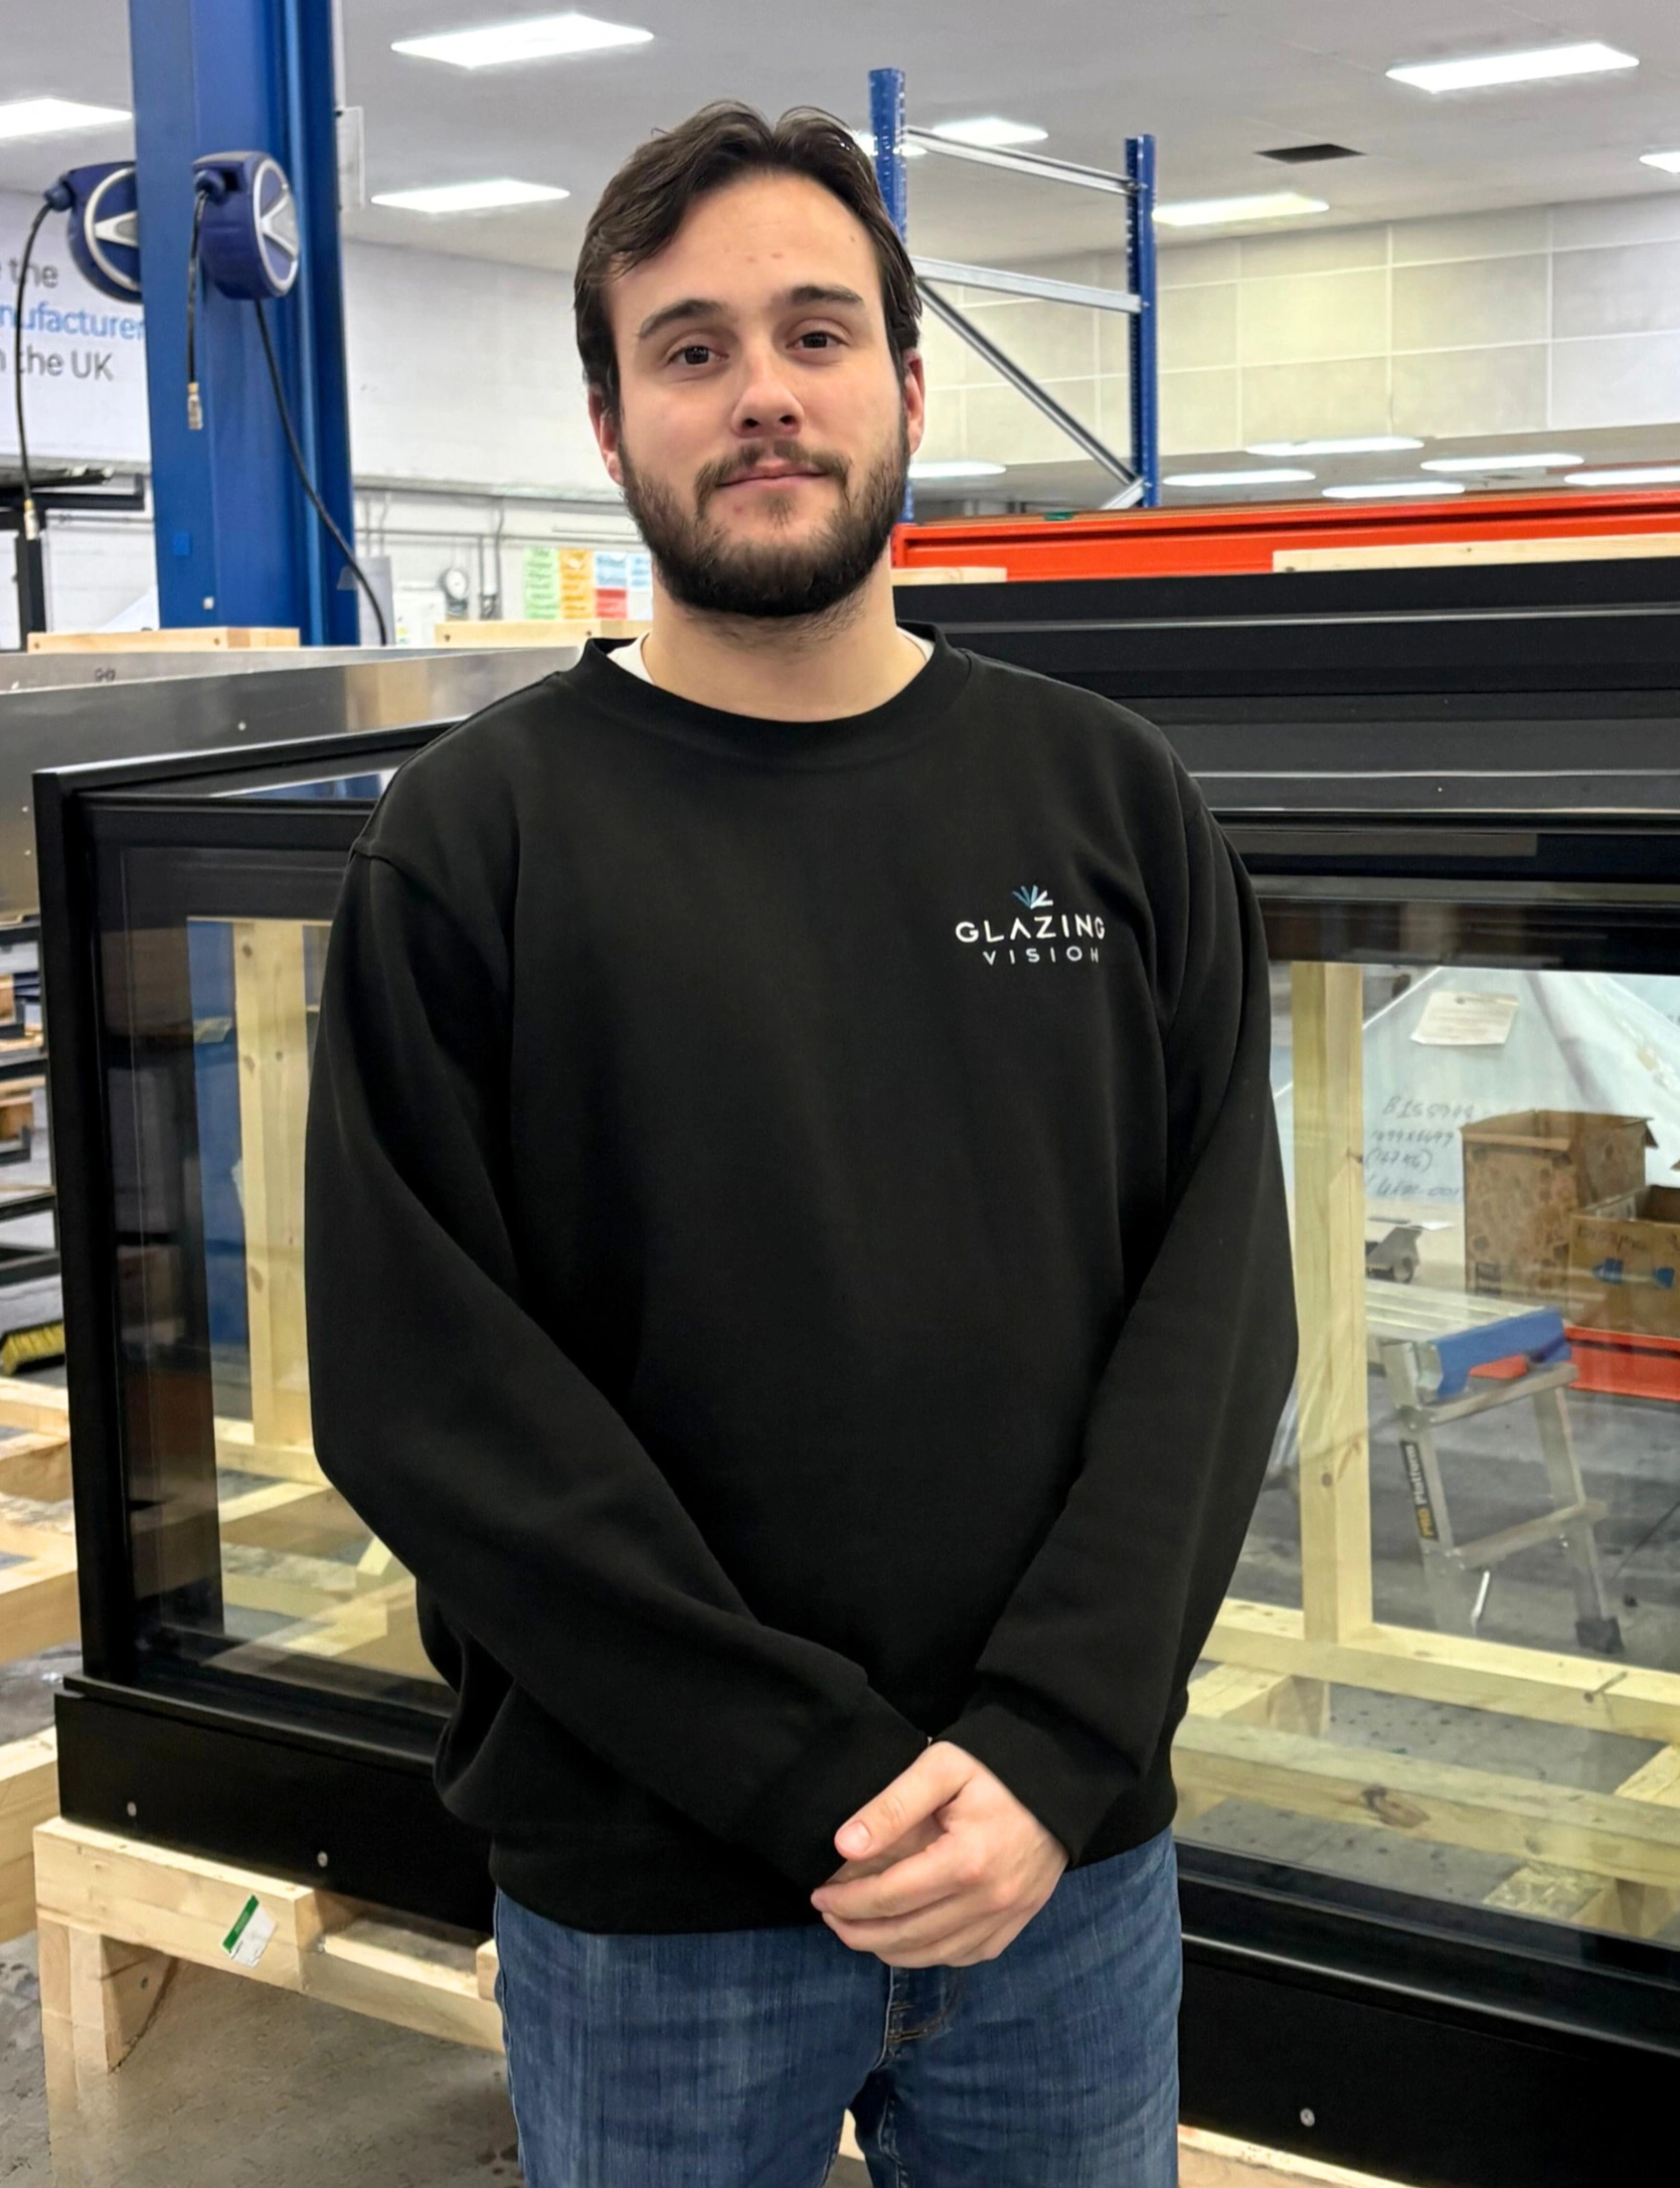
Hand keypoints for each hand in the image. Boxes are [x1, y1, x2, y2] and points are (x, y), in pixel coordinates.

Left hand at [809, 1740, 1068, 1968]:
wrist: (1060, 1775)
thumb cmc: (995, 1765)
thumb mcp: (941, 1767)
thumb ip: (892, 1806)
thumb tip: (844, 1846)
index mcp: (965, 1861)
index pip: (890, 1898)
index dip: (848, 1901)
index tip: (819, 1894)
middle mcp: (989, 1900)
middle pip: (907, 1935)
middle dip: (858, 1931)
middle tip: (829, 1915)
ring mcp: (1008, 1916)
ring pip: (934, 1955)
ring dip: (888, 1949)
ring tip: (858, 1929)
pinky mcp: (1019, 1921)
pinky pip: (966, 1955)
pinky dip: (930, 1955)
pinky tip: (908, 1939)